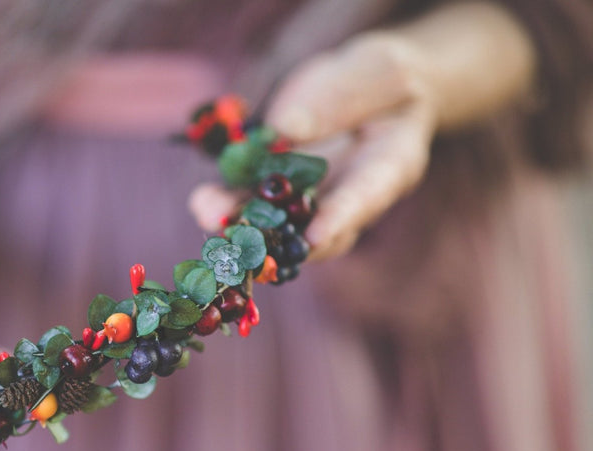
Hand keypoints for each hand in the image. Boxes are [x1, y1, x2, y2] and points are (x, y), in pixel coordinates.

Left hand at [191, 32, 437, 260]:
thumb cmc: (384, 78)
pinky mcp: (274, 182)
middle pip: (315, 228)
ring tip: (210, 213)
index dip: (341, 219)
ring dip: (242, 223)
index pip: (366, 197)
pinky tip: (204, 200)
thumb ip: (341, 98)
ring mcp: (307, 194)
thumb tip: (286, 130)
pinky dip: (228, 203)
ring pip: (277, 222)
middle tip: (249, 237)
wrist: (364, 84)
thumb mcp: (379, 70)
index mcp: (388, 167)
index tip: (316, 236)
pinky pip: (251, 199)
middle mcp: (345, 195)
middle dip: (280, 237)